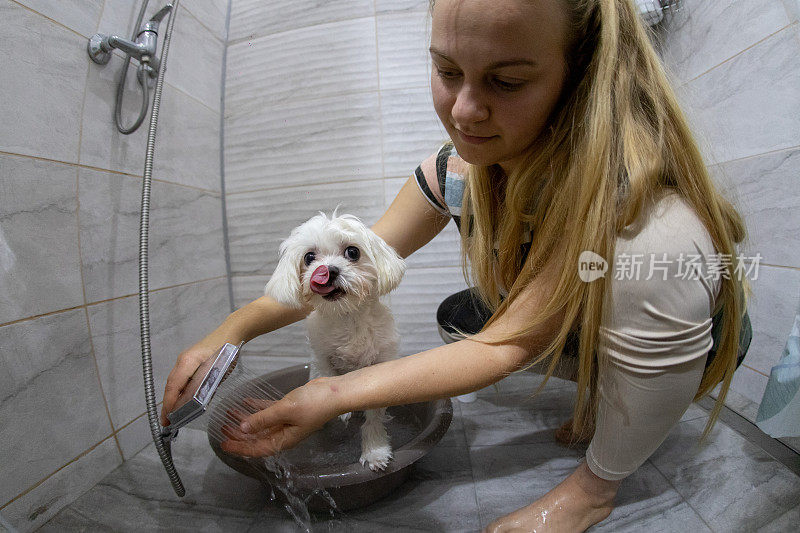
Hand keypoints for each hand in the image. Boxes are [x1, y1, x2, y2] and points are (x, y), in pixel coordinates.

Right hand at [161, 335, 235, 425]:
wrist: (231, 333)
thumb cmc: (227, 349)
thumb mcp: (218, 369)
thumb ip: (205, 384)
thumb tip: (193, 402)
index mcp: (187, 361)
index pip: (174, 385)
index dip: (169, 403)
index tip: (167, 418)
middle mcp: (183, 361)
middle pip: (171, 385)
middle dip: (168, 404)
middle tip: (166, 422)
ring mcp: (185, 361)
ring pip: (175, 383)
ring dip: (172, 399)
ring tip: (171, 416)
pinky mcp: (190, 363)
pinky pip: (181, 379)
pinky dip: (179, 392)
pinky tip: (181, 402)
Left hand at [219, 377, 340, 456]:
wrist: (335, 393)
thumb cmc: (312, 404)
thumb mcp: (285, 410)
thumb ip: (263, 419)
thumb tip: (243, 429)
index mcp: (283, 439)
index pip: (256, 449)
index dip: (239, 448)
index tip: (223, 444)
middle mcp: (283, 433)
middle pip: (256, 438)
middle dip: (239, 434)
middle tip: (222, 427)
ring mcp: (287, 422)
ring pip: (261, 424)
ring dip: (246, 420)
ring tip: (230, 414)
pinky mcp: (290, 410)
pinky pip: (269, 412)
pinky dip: (257, 408)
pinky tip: (246, 402)